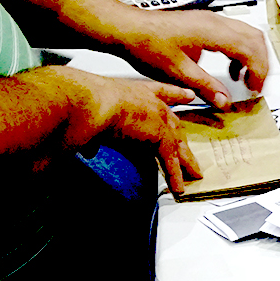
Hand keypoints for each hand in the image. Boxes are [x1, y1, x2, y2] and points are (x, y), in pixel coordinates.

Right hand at [53, 67, 202, 195]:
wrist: (89, 102)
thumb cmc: (85, 102)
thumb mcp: (94, 117)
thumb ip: (96, 135)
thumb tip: (89, 149)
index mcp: (137, 92)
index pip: (162, 92)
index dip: (176, 95)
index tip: (188, 96)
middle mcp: (152, 103)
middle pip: (174, 124)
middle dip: (183, 138)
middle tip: (191, 150)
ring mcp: (159, 119)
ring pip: (177, 144)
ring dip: (185, 162)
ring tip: (193, 175)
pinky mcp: (160, 136)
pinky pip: (170, 160)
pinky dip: (174, 175)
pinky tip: (178, 188)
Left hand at [113, 5, 269, 108]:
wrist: (129, 29)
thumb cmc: (147, 44)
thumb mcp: (179, 72)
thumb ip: (206, 86)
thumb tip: (225, 101)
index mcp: (212, 31)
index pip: (250, 49)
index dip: (258, 71)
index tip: (255, 89)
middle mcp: (215, 21)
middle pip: (255, 38)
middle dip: (261, 63)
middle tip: (256, 85)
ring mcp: (210, 20)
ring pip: (247, 34)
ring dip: (251, 56)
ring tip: (243, 78)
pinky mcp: (204, 23)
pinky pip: (233, 34)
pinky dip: (239, 51)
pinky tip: (229, 68)